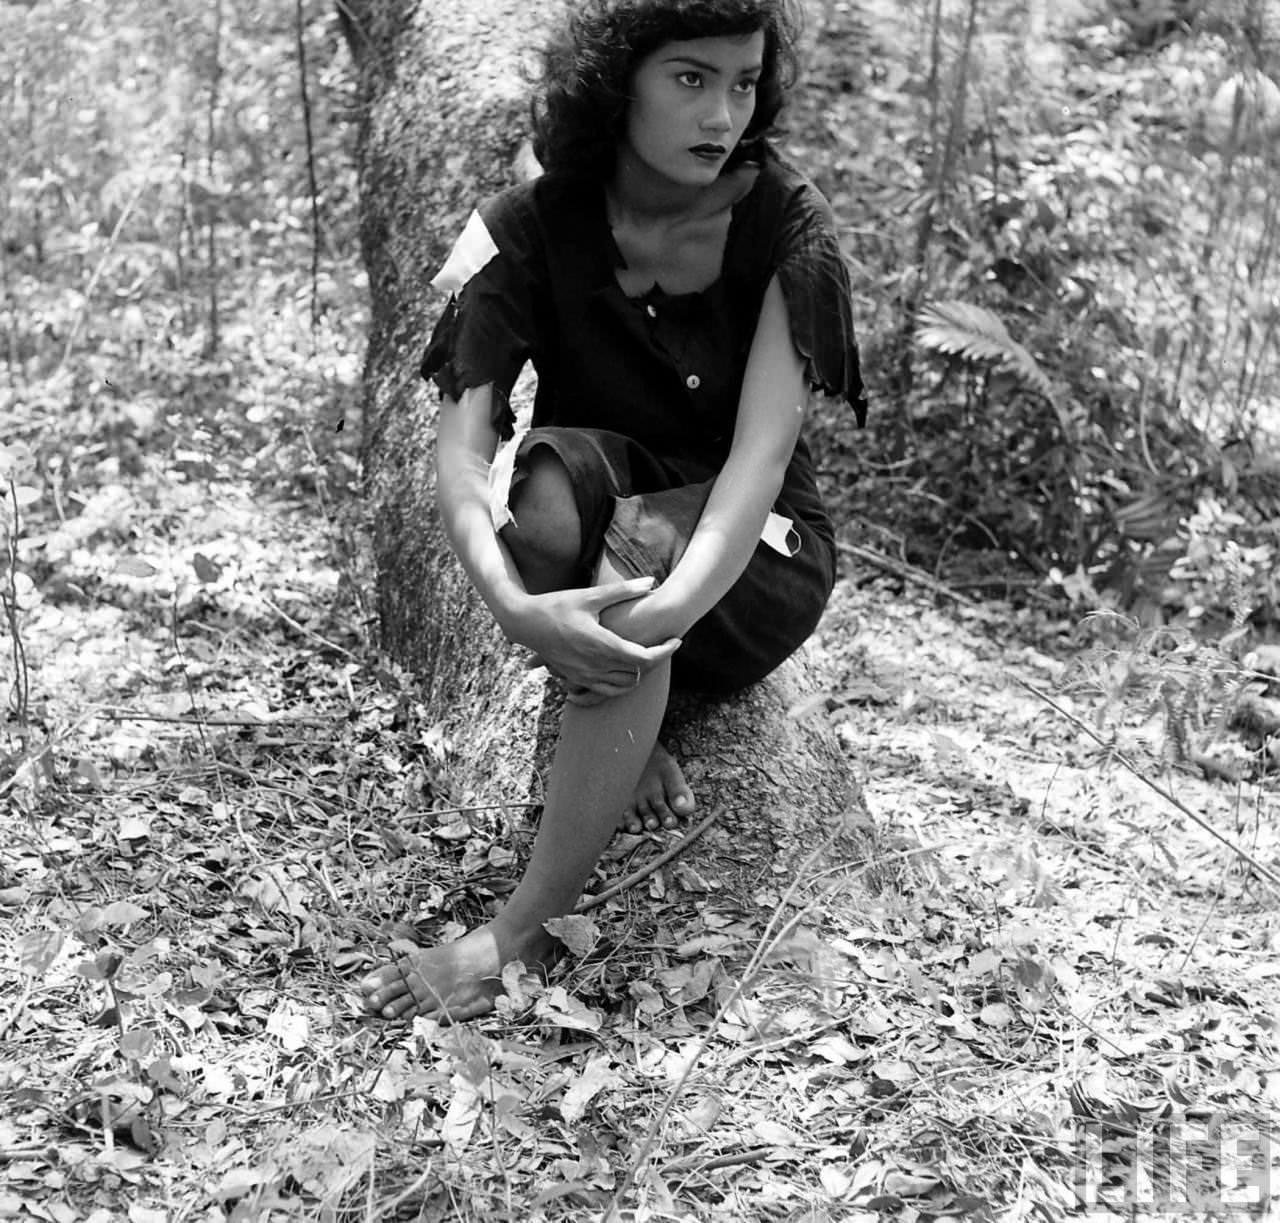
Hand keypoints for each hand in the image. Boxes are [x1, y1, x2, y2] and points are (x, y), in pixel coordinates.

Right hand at [510, 577, 680, 700]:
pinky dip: (620, 684)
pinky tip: (624, 669)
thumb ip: (622, 590)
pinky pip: (606, 691)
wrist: (525, 623)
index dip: (665, 650)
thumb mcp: (589, 596)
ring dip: (638, 674)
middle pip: (638, 673)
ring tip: (646, 655)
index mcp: (602, 644)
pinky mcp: (576, 679)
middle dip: (655, 661)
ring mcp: (585, 675)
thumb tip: (651, 582)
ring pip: (624, 685)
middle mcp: (595, 664)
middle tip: (663, 643)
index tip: (676, 639)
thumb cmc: (557, 606)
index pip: (644, 657)